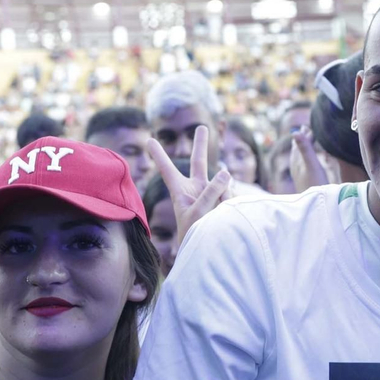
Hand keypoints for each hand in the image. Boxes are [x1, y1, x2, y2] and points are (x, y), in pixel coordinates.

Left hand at [145, 127, 231, 249]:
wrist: (209, 251)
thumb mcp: (198, 211)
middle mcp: (196, 188)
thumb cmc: (195, 233)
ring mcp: (212, 193)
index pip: (167, 169)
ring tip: (216, 211)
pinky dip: (230, 201)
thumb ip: (210, 190)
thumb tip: (225, 170)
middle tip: (202, 127)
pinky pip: (231, 193)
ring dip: (222, 195)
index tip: (149, 140)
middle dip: (201, 144)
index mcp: (180, 191)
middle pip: (199, 162)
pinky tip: (226, 211)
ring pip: (222, 182)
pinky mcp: (225, 199)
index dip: (159, 155)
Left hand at [288, 126, 330, 192]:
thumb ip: (305, 149)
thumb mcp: (311, 165)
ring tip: (306, 145)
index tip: (307, 125)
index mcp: (298, 163)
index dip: (304, 135)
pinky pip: (305, 169)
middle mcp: (298, 170)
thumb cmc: (315, 187)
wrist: (315, 209)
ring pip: (300, 160)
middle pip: (298, 151)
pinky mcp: (307, 185)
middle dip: (302, 140)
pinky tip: (310, 166)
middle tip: (306, 130)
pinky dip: (307, 162)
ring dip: (304, 150)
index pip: (299, 144)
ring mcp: (302, 178)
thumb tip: (295, 132)